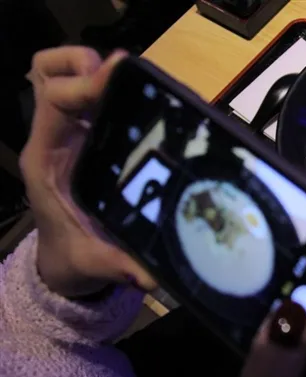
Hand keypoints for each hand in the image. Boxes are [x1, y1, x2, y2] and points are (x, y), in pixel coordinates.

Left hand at [20, 46, 156, 297]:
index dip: (85, 82)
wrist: (65, 258)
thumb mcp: (93, 262)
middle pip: (51, 73)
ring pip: (61, 72)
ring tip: (137, 83)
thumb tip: (154, 276)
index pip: (54, 100)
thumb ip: (119, 265)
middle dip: (91, 66)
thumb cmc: (74, 255)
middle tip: (135, 78)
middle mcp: (54, 136)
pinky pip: (83, 88)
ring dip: (96, 67)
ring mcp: (69, 130)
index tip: (121, 74)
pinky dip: (103, 80)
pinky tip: (136, 97)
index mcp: (48, 158)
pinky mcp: (87, 131)